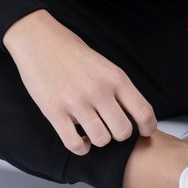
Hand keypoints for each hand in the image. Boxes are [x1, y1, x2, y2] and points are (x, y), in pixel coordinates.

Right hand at [3, 10, 157, 155]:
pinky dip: (81, 148)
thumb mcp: (104, 65)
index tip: (144, 132)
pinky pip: (75, 144)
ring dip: (98, 140)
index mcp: (115, 77)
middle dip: (119, 135)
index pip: (143, 111)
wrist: (39, 40)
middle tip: (110, 127)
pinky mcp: (54, 112)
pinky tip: (79, 139)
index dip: (148, 127)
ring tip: (92, 131)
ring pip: (100, 140)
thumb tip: (132, 117)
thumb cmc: (72, 52)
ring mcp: (76, 102)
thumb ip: (118, 89)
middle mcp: (99, 90)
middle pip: (123, 132)